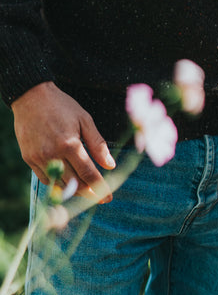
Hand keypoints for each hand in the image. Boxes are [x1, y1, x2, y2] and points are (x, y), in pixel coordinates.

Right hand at [12, 81, 115, 201]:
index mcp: (70, 144)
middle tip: (99, 198)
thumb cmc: (62, 106)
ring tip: (85, 189)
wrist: (31, 97)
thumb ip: (98, 144)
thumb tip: (111, 165)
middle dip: (89, 193)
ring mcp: (39, 158)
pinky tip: (67, 179)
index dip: (100, 188)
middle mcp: (53, 154)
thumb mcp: (85, 120)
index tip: (108, 197)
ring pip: (59, 183)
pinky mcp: (28, 158)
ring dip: (74, 190)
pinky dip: (57, 182)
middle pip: (74, 183)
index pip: (88, 174)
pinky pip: (45, 178)